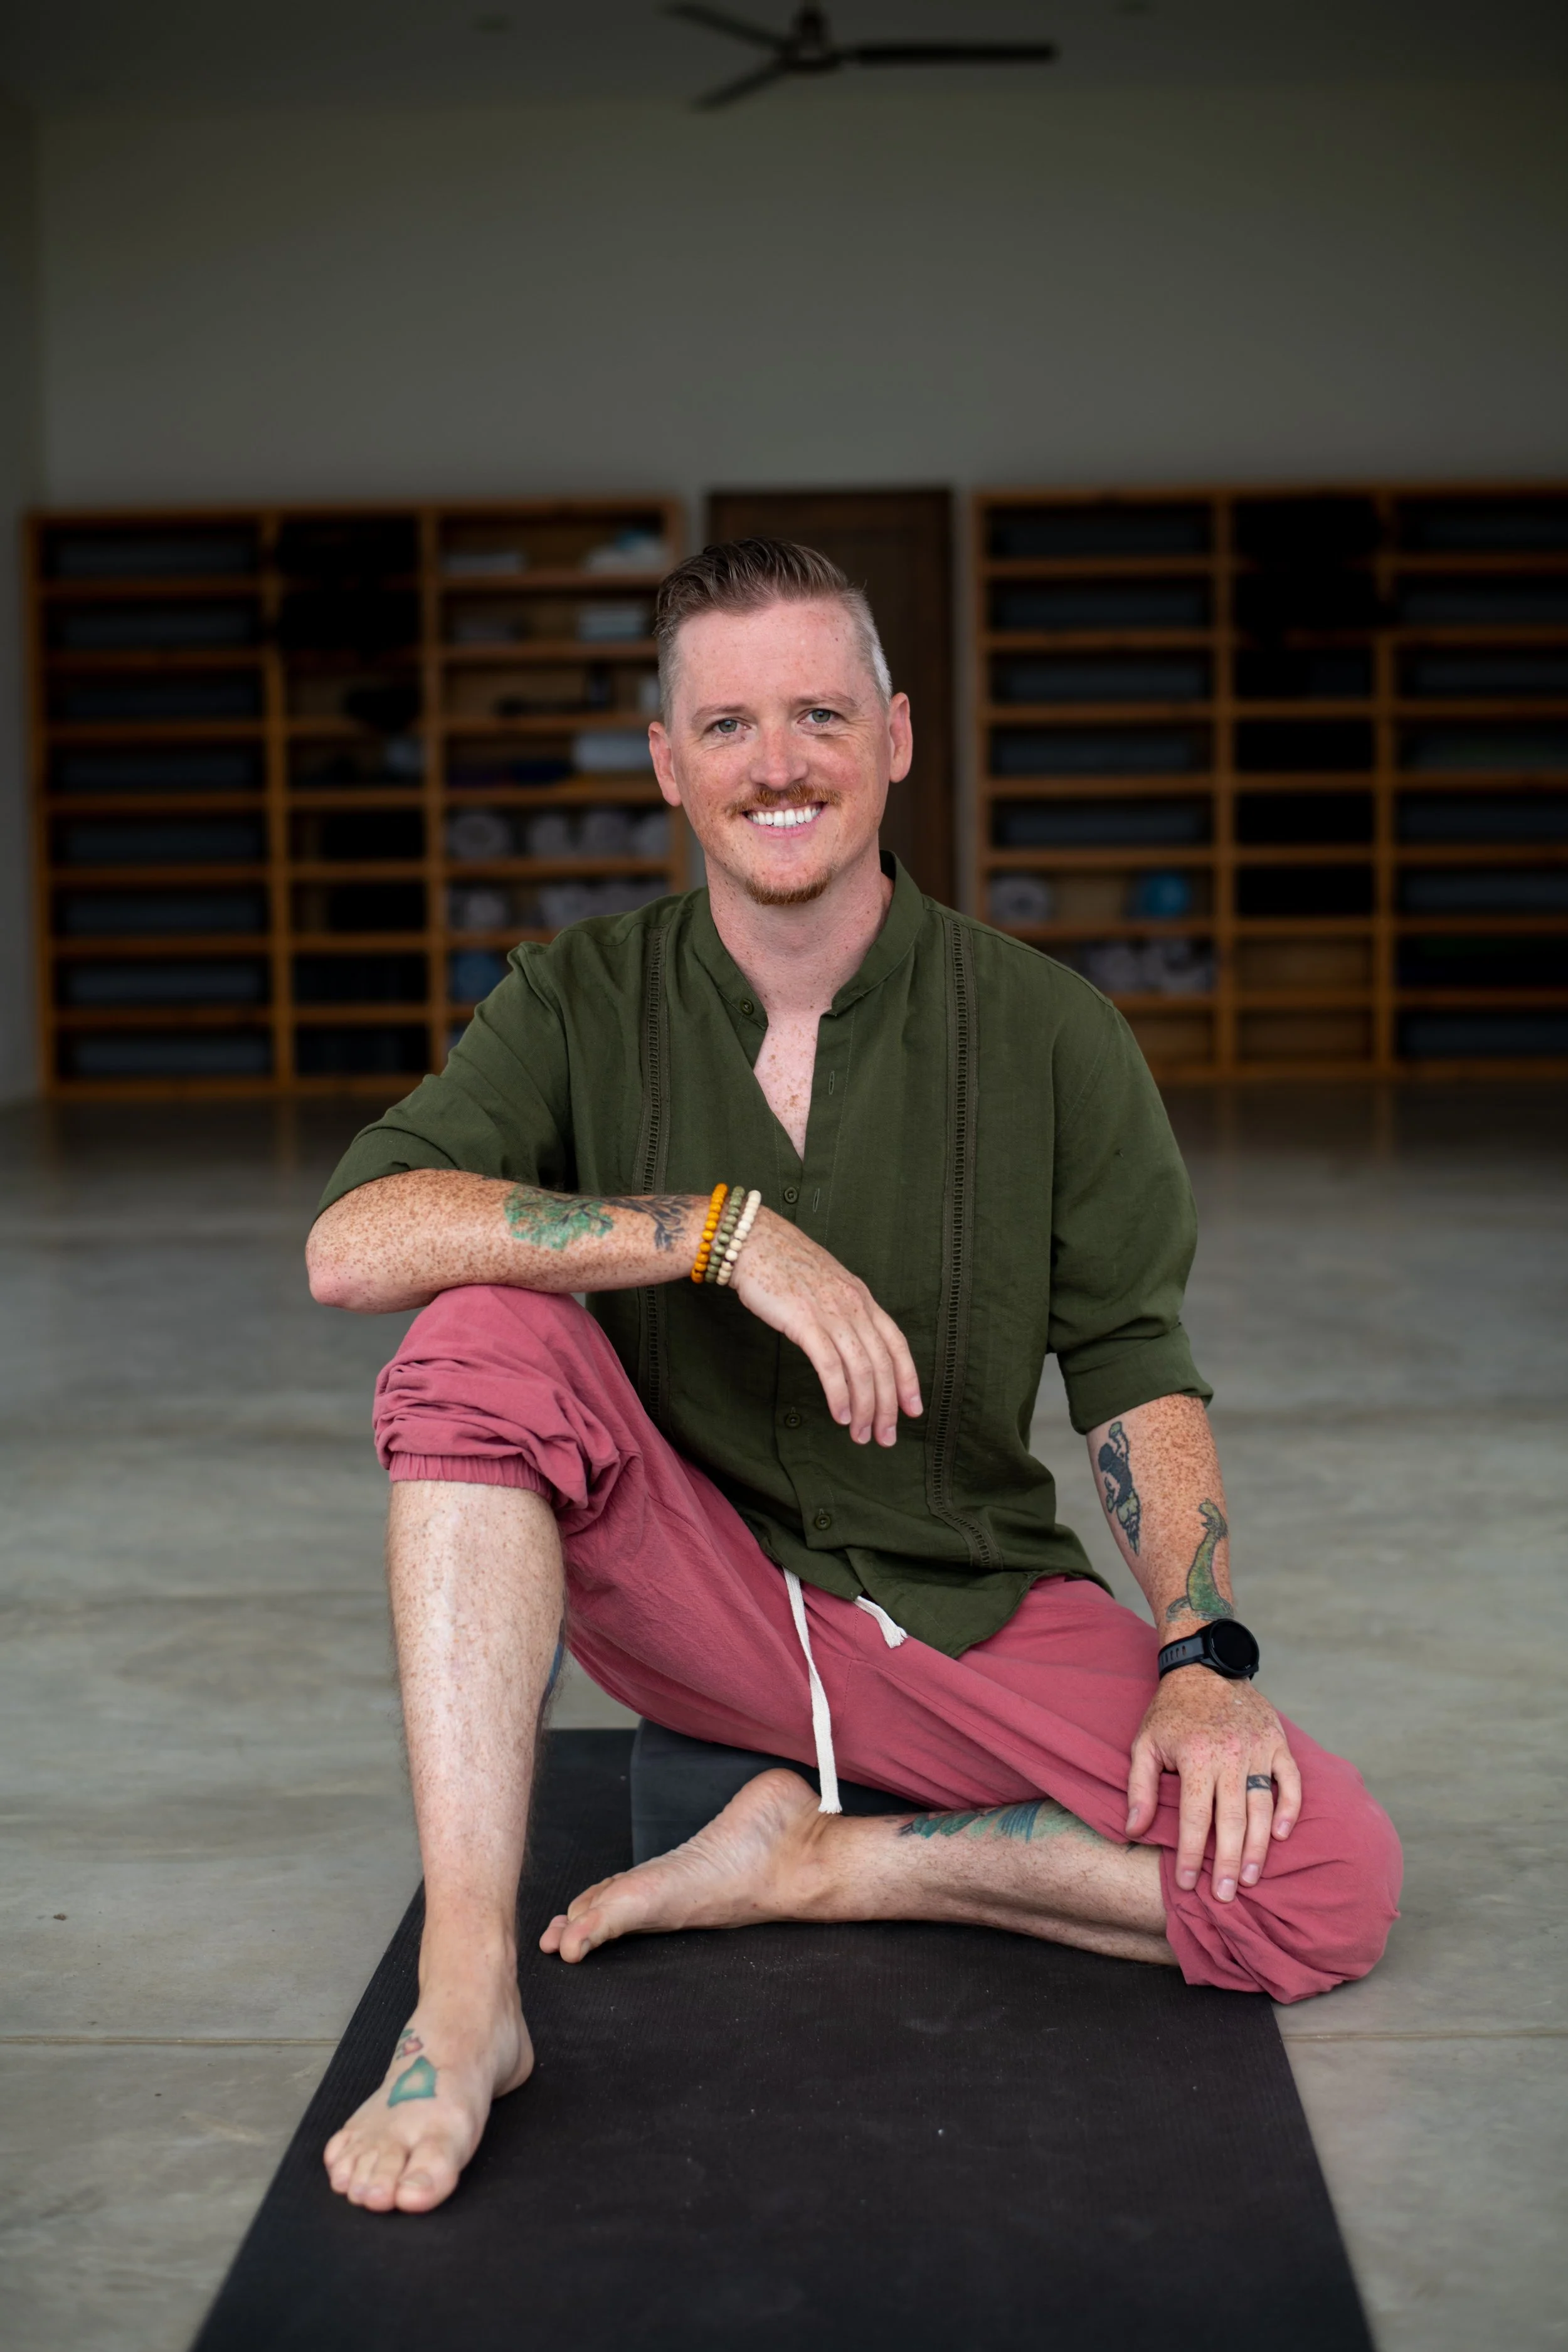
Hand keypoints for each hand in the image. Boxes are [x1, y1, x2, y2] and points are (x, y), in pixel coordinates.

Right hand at [730, 1209, 922, 1446]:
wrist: (752, 1241)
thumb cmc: (783, 1265)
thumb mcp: (826, 1285)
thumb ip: (842, 1312)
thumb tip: (850, 1344)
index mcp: (861, 1297)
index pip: (897, 1344)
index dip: (908, 1379)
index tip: (913, 1410)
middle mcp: (853, 1305)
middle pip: (882, 1364)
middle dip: (887, 1406)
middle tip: (886, 1437)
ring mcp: (830, 1313)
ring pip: (860, 1368)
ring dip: (864, 1408)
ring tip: (861, 1435)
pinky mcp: (804, 1321)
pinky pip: (829, 1365)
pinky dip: (839, 1394)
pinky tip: (841, 1415)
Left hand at [1125, 1667, 1301, 1903]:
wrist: (1205, 1665)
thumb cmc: (1171, 1711)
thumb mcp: (1144, 1743)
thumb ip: (1139, 1788)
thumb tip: (1132, 1831)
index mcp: (1196, 1758)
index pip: (1195, 1818)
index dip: (1191, 1854)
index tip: (1188, 1883)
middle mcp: (1230, 1756)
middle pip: (1232, 1820)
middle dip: (1227, 1862)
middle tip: (1225, 1895)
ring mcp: (1259, 1749)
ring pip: (1263, 1807)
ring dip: (1257, 1847)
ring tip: (1248, 1877)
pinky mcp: (1277, 1742)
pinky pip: (1290, 1782)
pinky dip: (1288, 1809)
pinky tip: (1280, 1835)